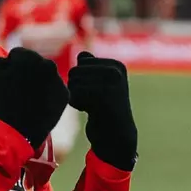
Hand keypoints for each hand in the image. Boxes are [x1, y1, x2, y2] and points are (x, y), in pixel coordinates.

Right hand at [0, 47, 68, 149]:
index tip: (9, 79)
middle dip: (28, 71)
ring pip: (46, 75)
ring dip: (39, 81)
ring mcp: (58, 80)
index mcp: (28, 56)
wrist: (19, 130)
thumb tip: (8, 59)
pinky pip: (55, 89)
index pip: (18, 54)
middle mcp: (47, 64)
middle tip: (19, 88)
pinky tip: (38, 104)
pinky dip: (48, 94)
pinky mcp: (65, 95)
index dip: (11, 66)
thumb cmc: (3, 102)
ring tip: (29, 98)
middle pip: (35, 63)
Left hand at [67, 52, 137, 170]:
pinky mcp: (102, 99)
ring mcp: (111, 85)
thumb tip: (82, 55)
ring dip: (76, 97)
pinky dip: (76, 104)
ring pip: (73, 83)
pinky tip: (90, 111)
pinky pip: (74, 95)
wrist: (115, 135)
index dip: (81, 78)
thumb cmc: (103, 107)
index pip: (81, 61)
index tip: (95, 90)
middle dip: (76, 87)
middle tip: (91, 101)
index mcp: (117, 65)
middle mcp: (116, 72)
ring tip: (92, 105)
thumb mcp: (99, 83)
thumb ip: (90, 67)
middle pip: (75, 71)